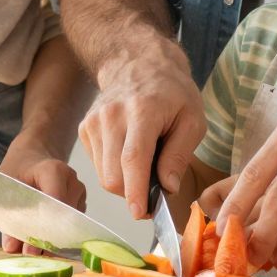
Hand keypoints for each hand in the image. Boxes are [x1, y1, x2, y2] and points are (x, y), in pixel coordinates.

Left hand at [0, 136, 87, 254]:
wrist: (32, 157)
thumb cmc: (18, 170)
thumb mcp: (6, 188)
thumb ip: (8, 216)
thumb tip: (12, 248)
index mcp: (54, 170)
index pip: (55, 201)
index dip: (44, 226)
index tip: (30, 248)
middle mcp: (72, 181)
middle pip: (64, 217)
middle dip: (47, 239)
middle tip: (30, 255)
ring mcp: (79, 193)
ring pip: (69, 224)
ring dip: (52, 239)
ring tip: (33, 250)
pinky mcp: (80, 205)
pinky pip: (70, 225)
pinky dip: (56, 235)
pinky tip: (42, 242)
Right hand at [77, 48, 203, 220]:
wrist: (138, 62)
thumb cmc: (172, 92)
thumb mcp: (192, 119)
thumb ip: (179, 154)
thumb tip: (168, 187)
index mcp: (142, 111)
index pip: (132, 159)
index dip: (135, 191)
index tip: (140, 213)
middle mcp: (111, 116)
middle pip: (113, 175)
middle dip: (133, 194)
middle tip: (154, 194)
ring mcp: (93, 121)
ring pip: (103, 175)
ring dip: (124, 183)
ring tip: (144, 166)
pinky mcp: (85, 128)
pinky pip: (97, 165)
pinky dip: (114, 169)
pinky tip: (128, 153)